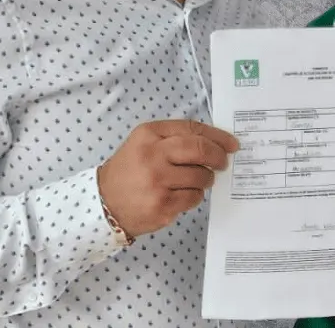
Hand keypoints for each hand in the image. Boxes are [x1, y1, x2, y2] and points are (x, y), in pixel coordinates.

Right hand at [97, 119, 238, 237]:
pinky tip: (183, 194)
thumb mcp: (144, 144)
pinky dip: (194, 196)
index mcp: (149, 134)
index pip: (192, 129)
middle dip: (218, 156)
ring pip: (201, 176)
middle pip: (200, 150)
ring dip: (206, 179)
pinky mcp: (162, 205)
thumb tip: (215, 144)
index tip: (231, 144)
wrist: (104, 203)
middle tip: (223, 162)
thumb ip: (174, 139)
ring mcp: (157, 181)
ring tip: (197, 180)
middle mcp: (152, 155)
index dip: (217, 136)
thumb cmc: (130, 170)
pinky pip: (194, 197)